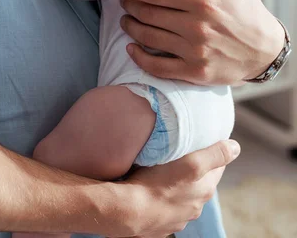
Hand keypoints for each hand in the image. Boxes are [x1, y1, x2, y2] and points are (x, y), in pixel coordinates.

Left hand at [107, 0, 284, 85]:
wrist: (266, 49)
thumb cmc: (247, 8)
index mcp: (201, 1)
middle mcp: (196, 28)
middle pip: (147, 14)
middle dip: (128, 5)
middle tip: (121, 0)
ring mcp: (194, 52)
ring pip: (148, 38)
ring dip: (130, 28)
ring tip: (126, 19)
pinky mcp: (195, 72)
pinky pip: (158, 68)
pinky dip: (140, 58)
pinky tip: (132, 48)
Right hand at [117, 139, 239, 237]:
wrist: (127, 212)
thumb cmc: (158, 185)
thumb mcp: (191, 164)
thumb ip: (214, 155)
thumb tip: (236, 148)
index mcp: (204, 191)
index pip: (217, 167)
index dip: (211, 152)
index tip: (200, 140)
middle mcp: (194, 207)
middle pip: (199, 181)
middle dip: (193, 167)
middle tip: (180, 151)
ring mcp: (177, 218)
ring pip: (182, 193)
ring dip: (177, 182)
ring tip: (163, 168)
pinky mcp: (159, 222)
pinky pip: (166, 204)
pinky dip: (163, 195)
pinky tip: (152, 187)